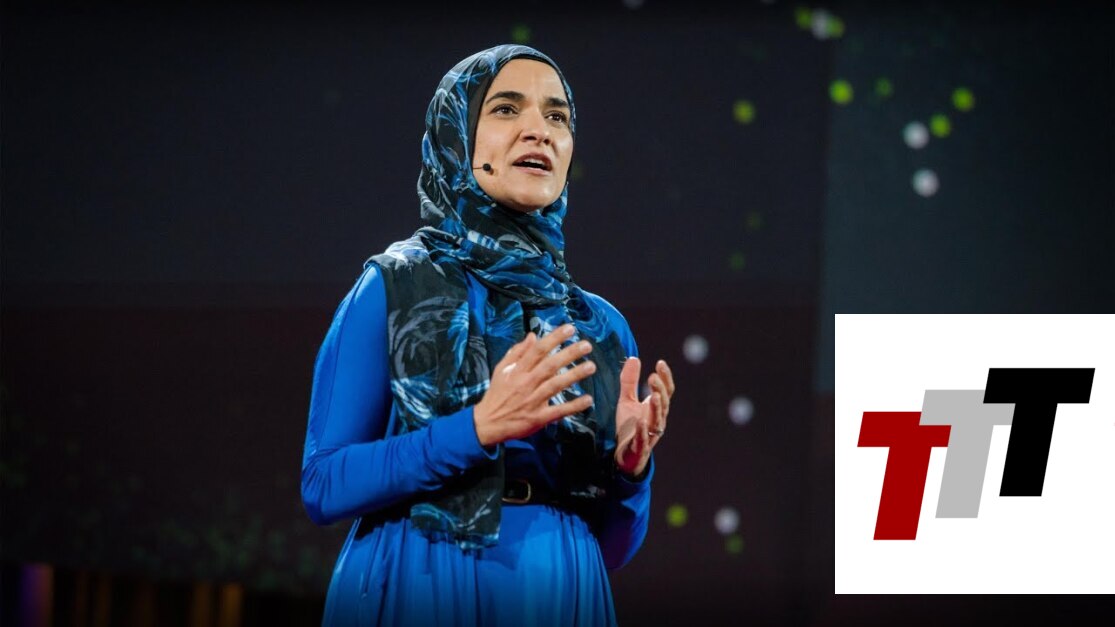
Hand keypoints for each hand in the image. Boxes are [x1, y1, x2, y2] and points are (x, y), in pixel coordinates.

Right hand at [473, 324, 595, 446]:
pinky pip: (558, 411)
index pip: (538, 350)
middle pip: (550, 366)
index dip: (554, 338)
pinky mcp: (538, 418)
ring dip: (574, 375)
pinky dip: (573, 406)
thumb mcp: (501, 370)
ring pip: (555, 385)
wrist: (487, 423)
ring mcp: (533, 401)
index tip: (570, 329)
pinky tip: (588, 399)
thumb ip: (517, 352)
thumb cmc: (496, 394)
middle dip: (569, 354)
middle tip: (586, 346)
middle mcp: (526, 383)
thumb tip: (533, 336)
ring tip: (591, 366)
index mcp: (517, 371)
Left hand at [614, 357, 674, 477]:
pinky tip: (641, 421)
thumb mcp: (626, 400)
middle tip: (653, 377)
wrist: (625, 453)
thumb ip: (629, 381)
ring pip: (657, 420)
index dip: (665, 377)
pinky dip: (643, 430)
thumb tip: (634, 357)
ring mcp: (651, 433)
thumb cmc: (630, 425)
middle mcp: (657, 419)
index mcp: (656, 408)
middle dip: (659, 389)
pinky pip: (644, 438)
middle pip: (663, 403)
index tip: (660, 363)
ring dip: (656, 408)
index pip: (666, 390)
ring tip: (654, 396)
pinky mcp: (641, 446)